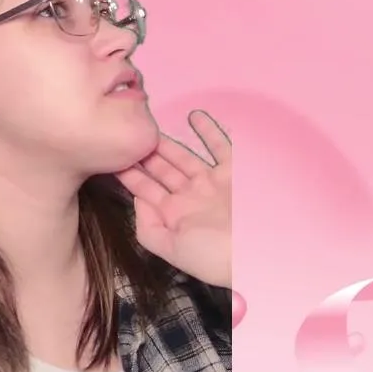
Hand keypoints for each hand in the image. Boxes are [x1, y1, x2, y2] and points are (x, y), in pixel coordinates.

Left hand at [116, 111, 231, 287]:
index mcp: (175, 215)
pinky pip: (220, 147)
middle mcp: (191, 197)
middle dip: (143, 154)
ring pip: (184, 157)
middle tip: (126, 133)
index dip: (128, 173)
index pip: (145, 190)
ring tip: (148, 125)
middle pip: (161, 170)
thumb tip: (137, 199)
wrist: (262, 252)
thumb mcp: (172, 248)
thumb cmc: (216, 255)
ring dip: (166, 143)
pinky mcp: (235, 173)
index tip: (110, 155)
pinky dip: (208, 131)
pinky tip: (194, 115)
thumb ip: (149, 226)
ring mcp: (213, 183)